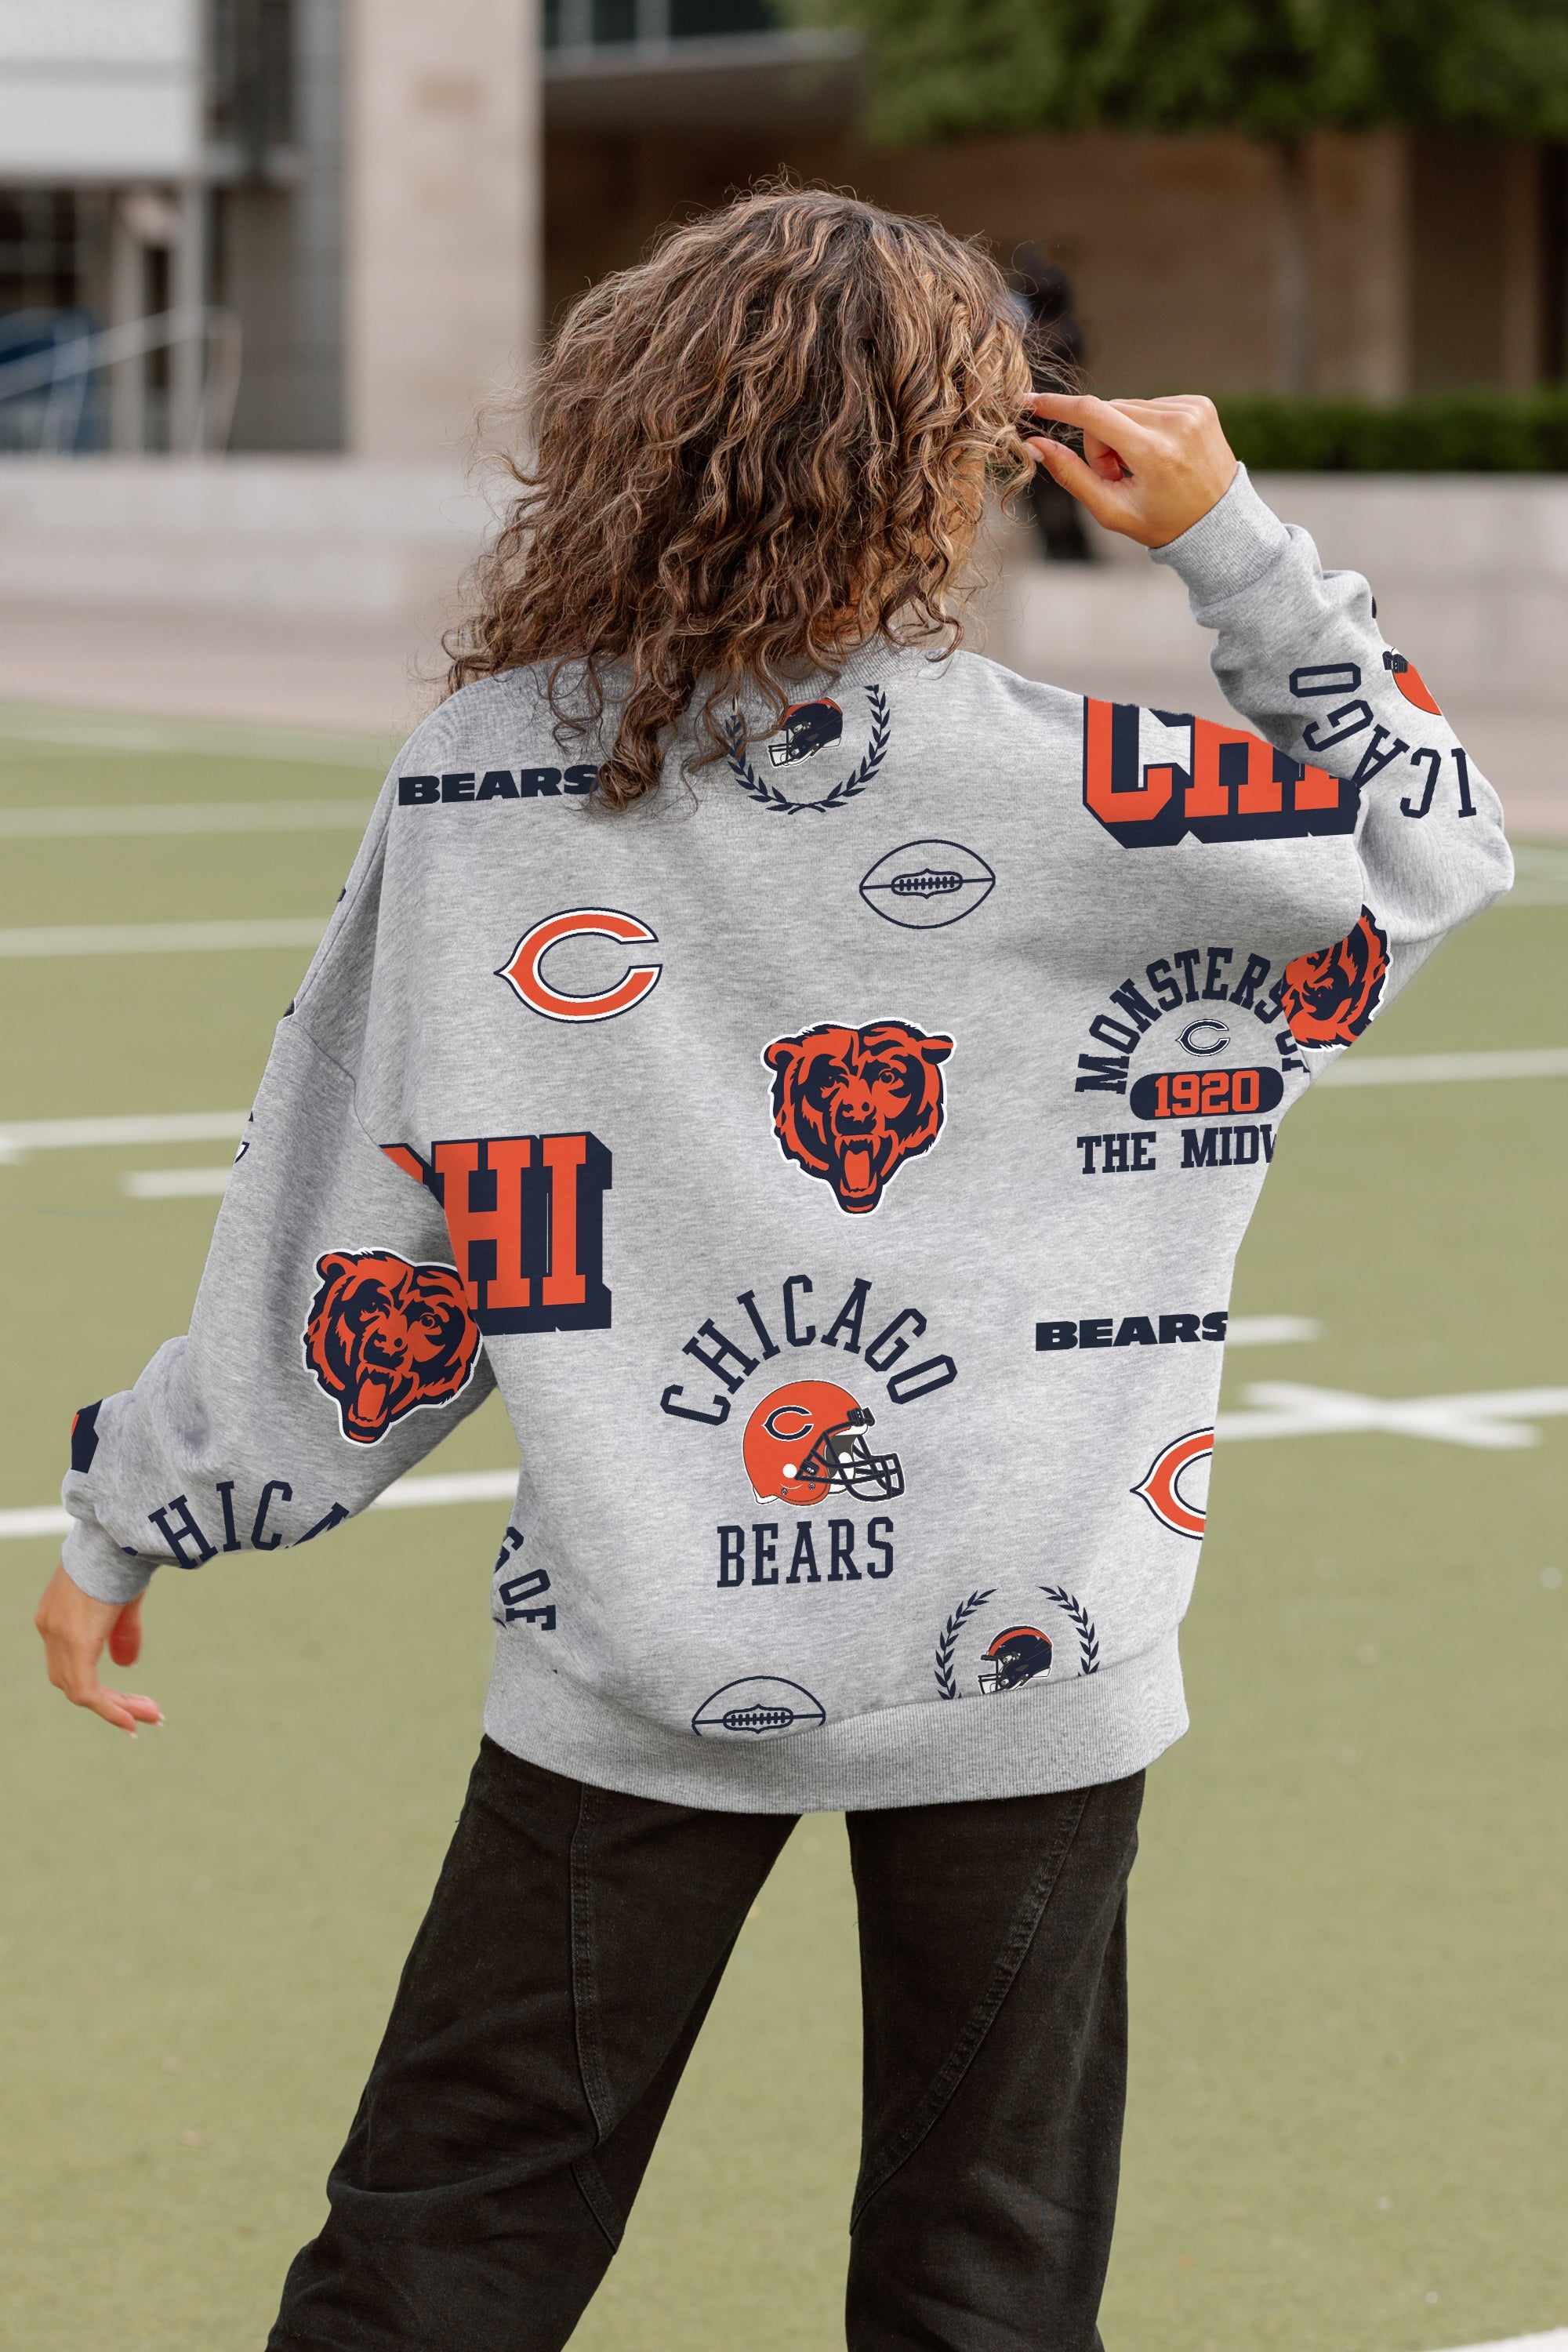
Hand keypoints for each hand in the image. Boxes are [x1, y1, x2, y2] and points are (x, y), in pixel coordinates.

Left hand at [35, 1564, 161, 1735]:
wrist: (118, 1533)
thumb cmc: (123, 1558)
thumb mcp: (123, 1600)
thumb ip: (122, 1633)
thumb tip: (126, 1665)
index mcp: (56, 1617)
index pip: (69, 1665)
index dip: (96, 1688)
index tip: (127, 1702)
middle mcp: (50, 1628)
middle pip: (72, 1683)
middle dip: (111, 1702)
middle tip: (147, 1713)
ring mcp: (58, 1635)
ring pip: (79, 1691)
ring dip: (116, 1707)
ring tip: (151, 1715)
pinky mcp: (74, 1640)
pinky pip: (86, 1690)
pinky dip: (109, 1708)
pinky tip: (131, 1719)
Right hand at [1022, 393, 1237, 548]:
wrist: (1220, 523)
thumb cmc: (1163, 522)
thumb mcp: (1111, 509)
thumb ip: (1071, 475)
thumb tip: (1035, 444)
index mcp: (1152, 452)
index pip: (1093, 413)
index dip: (1058, 407)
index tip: (1032, 402)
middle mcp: (1174, 423)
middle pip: (1106, 411)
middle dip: (1099, 441)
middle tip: (1115, 475)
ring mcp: (1191, 409)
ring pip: (1128, 406)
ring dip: (1122, 434)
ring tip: (1141, 468)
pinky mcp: (1200, 403)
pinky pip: (1151, 404)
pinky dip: (1145, 426)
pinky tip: (1159, 453)